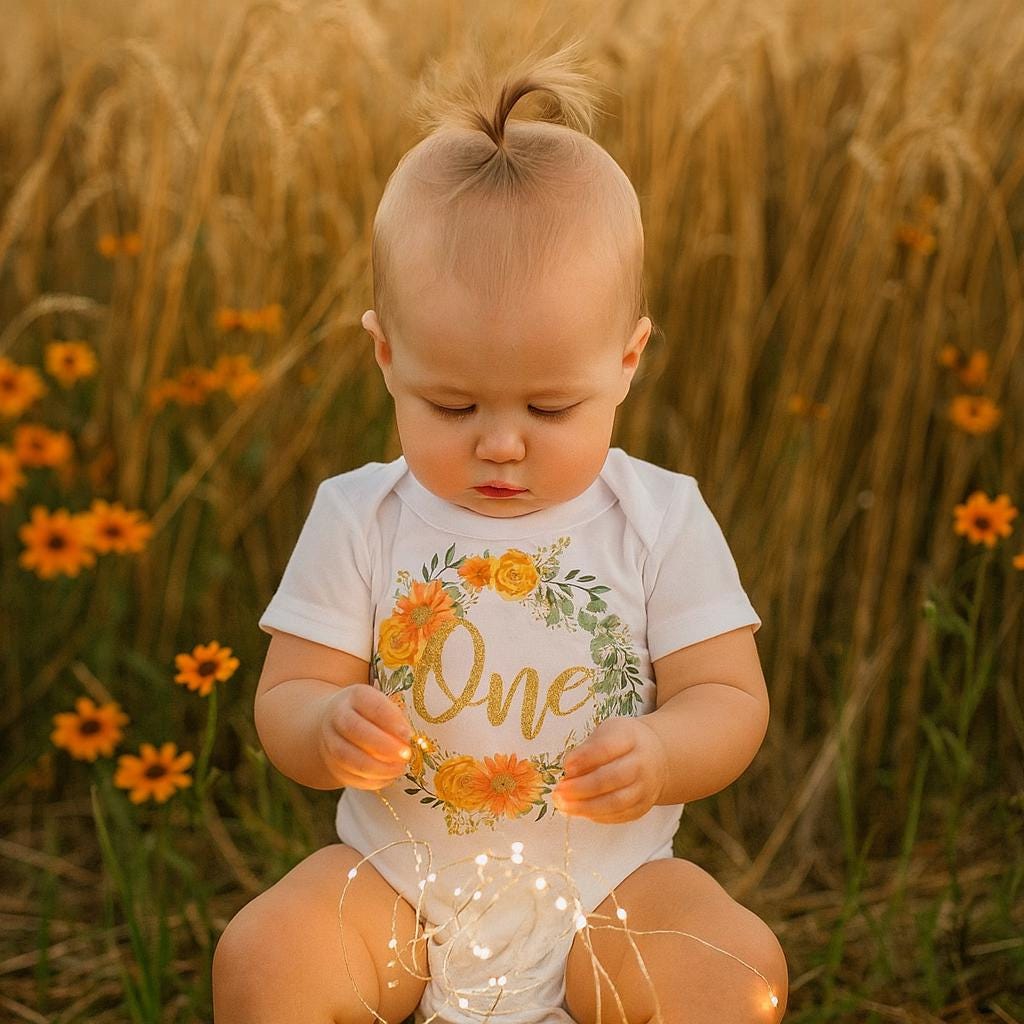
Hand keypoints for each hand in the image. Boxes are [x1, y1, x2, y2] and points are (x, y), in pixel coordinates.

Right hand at [318, 685, 413, 790]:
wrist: (336, 723)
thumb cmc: (371, 713)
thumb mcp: (384, 705)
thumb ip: (396, 719)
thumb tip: (409, 739)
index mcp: (356, 696)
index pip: (371, 704)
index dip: (390, 720)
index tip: (408, 734)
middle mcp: (338, 716)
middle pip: (355, 730)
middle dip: (383, 745)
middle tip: (405, 754)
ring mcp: (330, 741)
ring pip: (347, 757)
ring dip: (376, 767)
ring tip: (399, 769)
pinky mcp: (332, 765)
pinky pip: (348, 776)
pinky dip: (370, 780)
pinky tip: (388, 778)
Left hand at [551, 716, 667, 823]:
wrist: (656, 758)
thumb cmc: (622, 742)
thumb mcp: (606, 733)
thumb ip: (587, 750)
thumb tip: (568, 771)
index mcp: (630, 737)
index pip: (607, 748)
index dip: (585, 758)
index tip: (566, 767)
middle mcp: (642, 763)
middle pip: (613, 778)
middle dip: (582, 788)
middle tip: (558, 792)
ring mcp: (645, 788)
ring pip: (616, 802)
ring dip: (586, 807)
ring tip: (563, 805)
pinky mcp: (642, 807)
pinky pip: (619, 816)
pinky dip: (596, 816)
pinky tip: (579, 811)